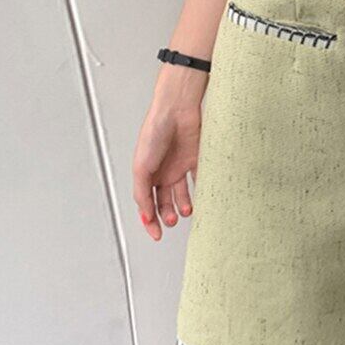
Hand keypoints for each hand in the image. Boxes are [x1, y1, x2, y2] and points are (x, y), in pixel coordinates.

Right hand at [132, 89, 201, 240]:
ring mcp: (180, 165)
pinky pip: (200, 178)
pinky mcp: (196, 159)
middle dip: (168, 214)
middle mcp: (163, 171)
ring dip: (184, 205)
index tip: (156, 234)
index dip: (150, 220)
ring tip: (187, 211)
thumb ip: (142, 193)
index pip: (146, 203)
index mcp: (146, 173)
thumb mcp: (141, 167)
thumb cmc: (154, 132)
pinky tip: (203, 197)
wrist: (177, 110)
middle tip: (173, 221)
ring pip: (182, 193)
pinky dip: (202, 189)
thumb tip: (145, 215)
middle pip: (164, 201)